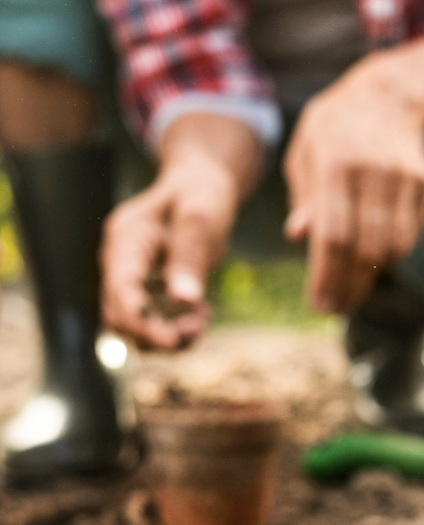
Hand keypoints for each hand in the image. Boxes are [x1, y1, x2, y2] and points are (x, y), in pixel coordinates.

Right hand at [101, 115, 259, 350]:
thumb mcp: (201, 216)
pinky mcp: (147, 287)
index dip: (141, 322)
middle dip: (155, 333)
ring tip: (202, 323)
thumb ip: (191, 257)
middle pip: (120, 315)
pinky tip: (202, 314)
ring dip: (166, 333)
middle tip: (198, 329)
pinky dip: (175, 325)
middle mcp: (120, 261)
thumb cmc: (200, 192)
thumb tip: (185, 301)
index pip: (121, 291)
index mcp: (125, 239)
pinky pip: (152, 319)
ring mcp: (131, 276)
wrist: (200, 183)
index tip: (172, 341)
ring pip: (134, 324)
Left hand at [283, 64, 423, 313]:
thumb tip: (300, 237)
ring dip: (370, 277)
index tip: (319, 304)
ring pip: (392, 246)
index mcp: (334, 163)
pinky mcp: (423, 182)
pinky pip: (410, 233)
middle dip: (349, 286)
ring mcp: (403, 176)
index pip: (333, 234)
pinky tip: (373, 263)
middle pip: (365, 248)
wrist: (385, 95)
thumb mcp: (304, 154)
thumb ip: (304, 196)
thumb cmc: (332, 130)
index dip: (327, 276)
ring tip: (351, 291)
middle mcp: (372, 170)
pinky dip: (391, 255)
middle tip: (335, 308)